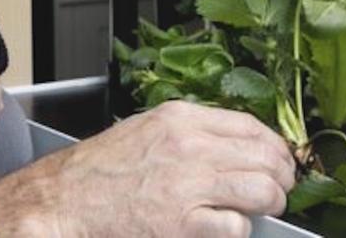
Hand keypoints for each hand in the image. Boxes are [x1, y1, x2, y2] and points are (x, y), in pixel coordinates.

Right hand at [0, 100, 295, 236]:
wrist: (64, 201)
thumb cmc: (98, 170)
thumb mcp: (146, 130)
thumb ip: (190, 132)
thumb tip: (233, 146)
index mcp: (180, 119)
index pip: (252, 127)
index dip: (275, 148)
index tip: (279, 160)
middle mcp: (190, 147)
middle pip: (266, 158)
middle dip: (281, 178)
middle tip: (278, 190)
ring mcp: (189, 185)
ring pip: (263, 191)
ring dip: (269, 204)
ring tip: (260, 210)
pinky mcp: (185, 223)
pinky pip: (237, 226)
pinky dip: (239, 230)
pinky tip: (223, 227)